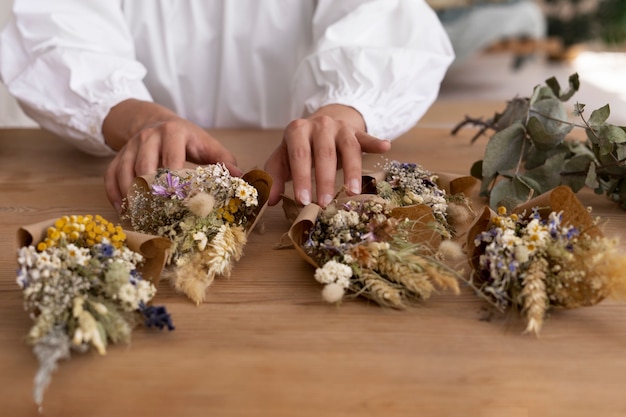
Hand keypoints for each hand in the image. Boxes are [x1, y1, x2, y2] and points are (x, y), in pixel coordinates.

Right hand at [102, 99, 239, 211]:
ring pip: (125, 173)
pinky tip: (124, 211)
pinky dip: (115, 195)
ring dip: (132, 197)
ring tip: (141, 218)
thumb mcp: (208, 145)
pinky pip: (111, 177)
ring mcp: (130, 146)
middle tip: (159, 216)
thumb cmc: (188, 139)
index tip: (182, 203)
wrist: (156, 121)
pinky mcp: (117, 156)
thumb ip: (224, 161)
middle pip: (145, 167)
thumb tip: (241, 179)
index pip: (172, 160)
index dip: (176, 183)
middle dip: (151, 193)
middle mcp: (148, 137)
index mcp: (173, 133)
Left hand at [264, 104, 390, 206]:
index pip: (299, 154)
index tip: (303, 200)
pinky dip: (375, 142)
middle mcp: (320, 125)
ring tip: (352, 192)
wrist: (321, 124)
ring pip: (348, 148)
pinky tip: (385, 147)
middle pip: (324, 153)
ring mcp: (341, 127)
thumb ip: (275, 177)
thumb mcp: (284, 158)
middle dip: (324, 179)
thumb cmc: (300, 148)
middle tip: (324, 203)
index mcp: (297, 130)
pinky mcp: (357, 132)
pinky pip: (367, 137)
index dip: (301, 177)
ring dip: (352, 171)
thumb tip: (269, 200)